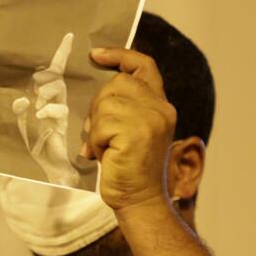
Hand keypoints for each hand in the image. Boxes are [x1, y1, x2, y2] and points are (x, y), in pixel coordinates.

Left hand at [14, 32, 78, 185]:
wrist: (50, 165)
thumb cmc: (39, 143)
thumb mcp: (23, 123)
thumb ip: (20, 110)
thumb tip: (21, 99)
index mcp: (48, 97)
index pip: (55, 71)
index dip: (62, 54)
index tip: (69, 36)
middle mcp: (57, 101)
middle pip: (54, 77)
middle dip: (44, 78)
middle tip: (36, 94)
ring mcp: (61, 111)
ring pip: (57, 88)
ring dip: (45, 91)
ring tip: (38, 104)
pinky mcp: (63, 123)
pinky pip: (58, 109)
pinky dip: (47, 109)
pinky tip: (40, 115)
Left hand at [79, 48, 177, 210]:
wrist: (139, 200)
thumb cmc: (127, 168)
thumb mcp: (129, 130)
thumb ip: (123, 107)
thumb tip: (97, 86)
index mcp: (160, 105)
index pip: (144, 66)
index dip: (120, 55)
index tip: (96, 55)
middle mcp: (160, 108)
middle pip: (116, 83)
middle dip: (99, 106)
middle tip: (99, 134)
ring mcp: (151, 120)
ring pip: (105, 104)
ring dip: (96, 129)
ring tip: (104, 148)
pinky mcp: (137, 133)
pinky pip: (101, 125)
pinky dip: (95, 141)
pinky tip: (104, 156)